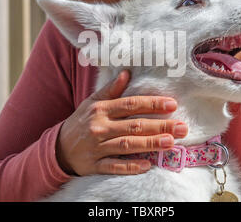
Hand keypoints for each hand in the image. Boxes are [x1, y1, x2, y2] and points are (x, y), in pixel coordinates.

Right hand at [56, 70, 187, 175]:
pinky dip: (130, 166)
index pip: (130, 104)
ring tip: (171, 142)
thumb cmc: (81, 121)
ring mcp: (97, 147)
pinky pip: (114, 166)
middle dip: (159, 125)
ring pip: (127, 145)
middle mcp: (100, 127)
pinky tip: (147, 165)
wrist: (58, 147)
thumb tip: (126, 73)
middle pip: (133, 125)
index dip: (151, 104)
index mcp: (101, 109)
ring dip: (150, 144)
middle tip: (182, 127)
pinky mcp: (94, 165)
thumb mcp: (92, 102)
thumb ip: (110, 89)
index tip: (172, 104)